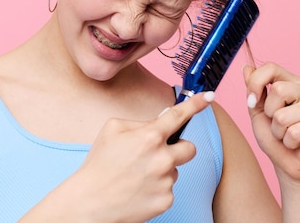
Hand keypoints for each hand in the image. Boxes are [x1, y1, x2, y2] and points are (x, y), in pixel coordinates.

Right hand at [69, 91, 213, 222]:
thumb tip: (162, 120)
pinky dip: (156, 188)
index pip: (179, 115)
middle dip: (178, 149)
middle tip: (159, 153)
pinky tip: (138, 189)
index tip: (209, 97)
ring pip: (175, 170)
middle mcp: (162, 158)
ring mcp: (166, 181)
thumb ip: (139, 122)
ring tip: (137, 175)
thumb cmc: (99, 164)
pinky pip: (168, 189)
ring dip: (162, 170)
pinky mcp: (165, 201)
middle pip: (189, 148)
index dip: (196, 104)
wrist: (90, 202)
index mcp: (149, 136)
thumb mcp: (112, 130)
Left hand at [244, 62, 299, 184]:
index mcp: (292, 83)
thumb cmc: (274, 138)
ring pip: (282, 115)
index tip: (251, 100)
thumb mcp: (257, 112)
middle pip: (277, 89)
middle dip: (269, 112)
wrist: (289, 165)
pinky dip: (288, 142)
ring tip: (287, 135)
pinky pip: (293, 132)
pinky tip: (298, 143)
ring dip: (277, 131)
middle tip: (277, 124)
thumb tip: (247, 68)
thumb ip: (253, 90)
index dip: (256, 82)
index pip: (271, 68)